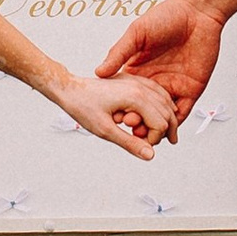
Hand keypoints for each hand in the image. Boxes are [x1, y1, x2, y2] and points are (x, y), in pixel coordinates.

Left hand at [48, 70, 171, 158]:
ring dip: (167, 117)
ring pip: (164, 100)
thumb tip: (150, 155)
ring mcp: (136, 81)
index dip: (154, 139)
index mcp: (135, 97)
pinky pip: (156, 91)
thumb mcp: (105, 130)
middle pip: (167, 111)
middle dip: (166, 129)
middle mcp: (139, 86)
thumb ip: (130, 143)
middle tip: (164, 143)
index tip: (142, 146)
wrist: (69, 89)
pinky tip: (161, 113)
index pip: (160, 123)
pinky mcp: (132, 80)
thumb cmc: (83, 107)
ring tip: (166, 134)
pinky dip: (162, 104)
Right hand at [96, 0, 226, 124]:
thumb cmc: (166, 16)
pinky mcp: (191, 89)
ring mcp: (173, 86)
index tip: (114, 115)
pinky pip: (183, 111)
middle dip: (136, 121)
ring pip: (162, 115)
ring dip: (155, 127)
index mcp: (139, 69)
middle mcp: (155, 80)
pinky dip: (175, 123)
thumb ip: (119, 53)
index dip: (120, 107)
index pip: (127, 96)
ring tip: (147, 133)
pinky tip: (167, 130)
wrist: (197, 11)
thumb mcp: (136, 33)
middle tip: (130, 126)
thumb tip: (99, 72)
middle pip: (143, 110)